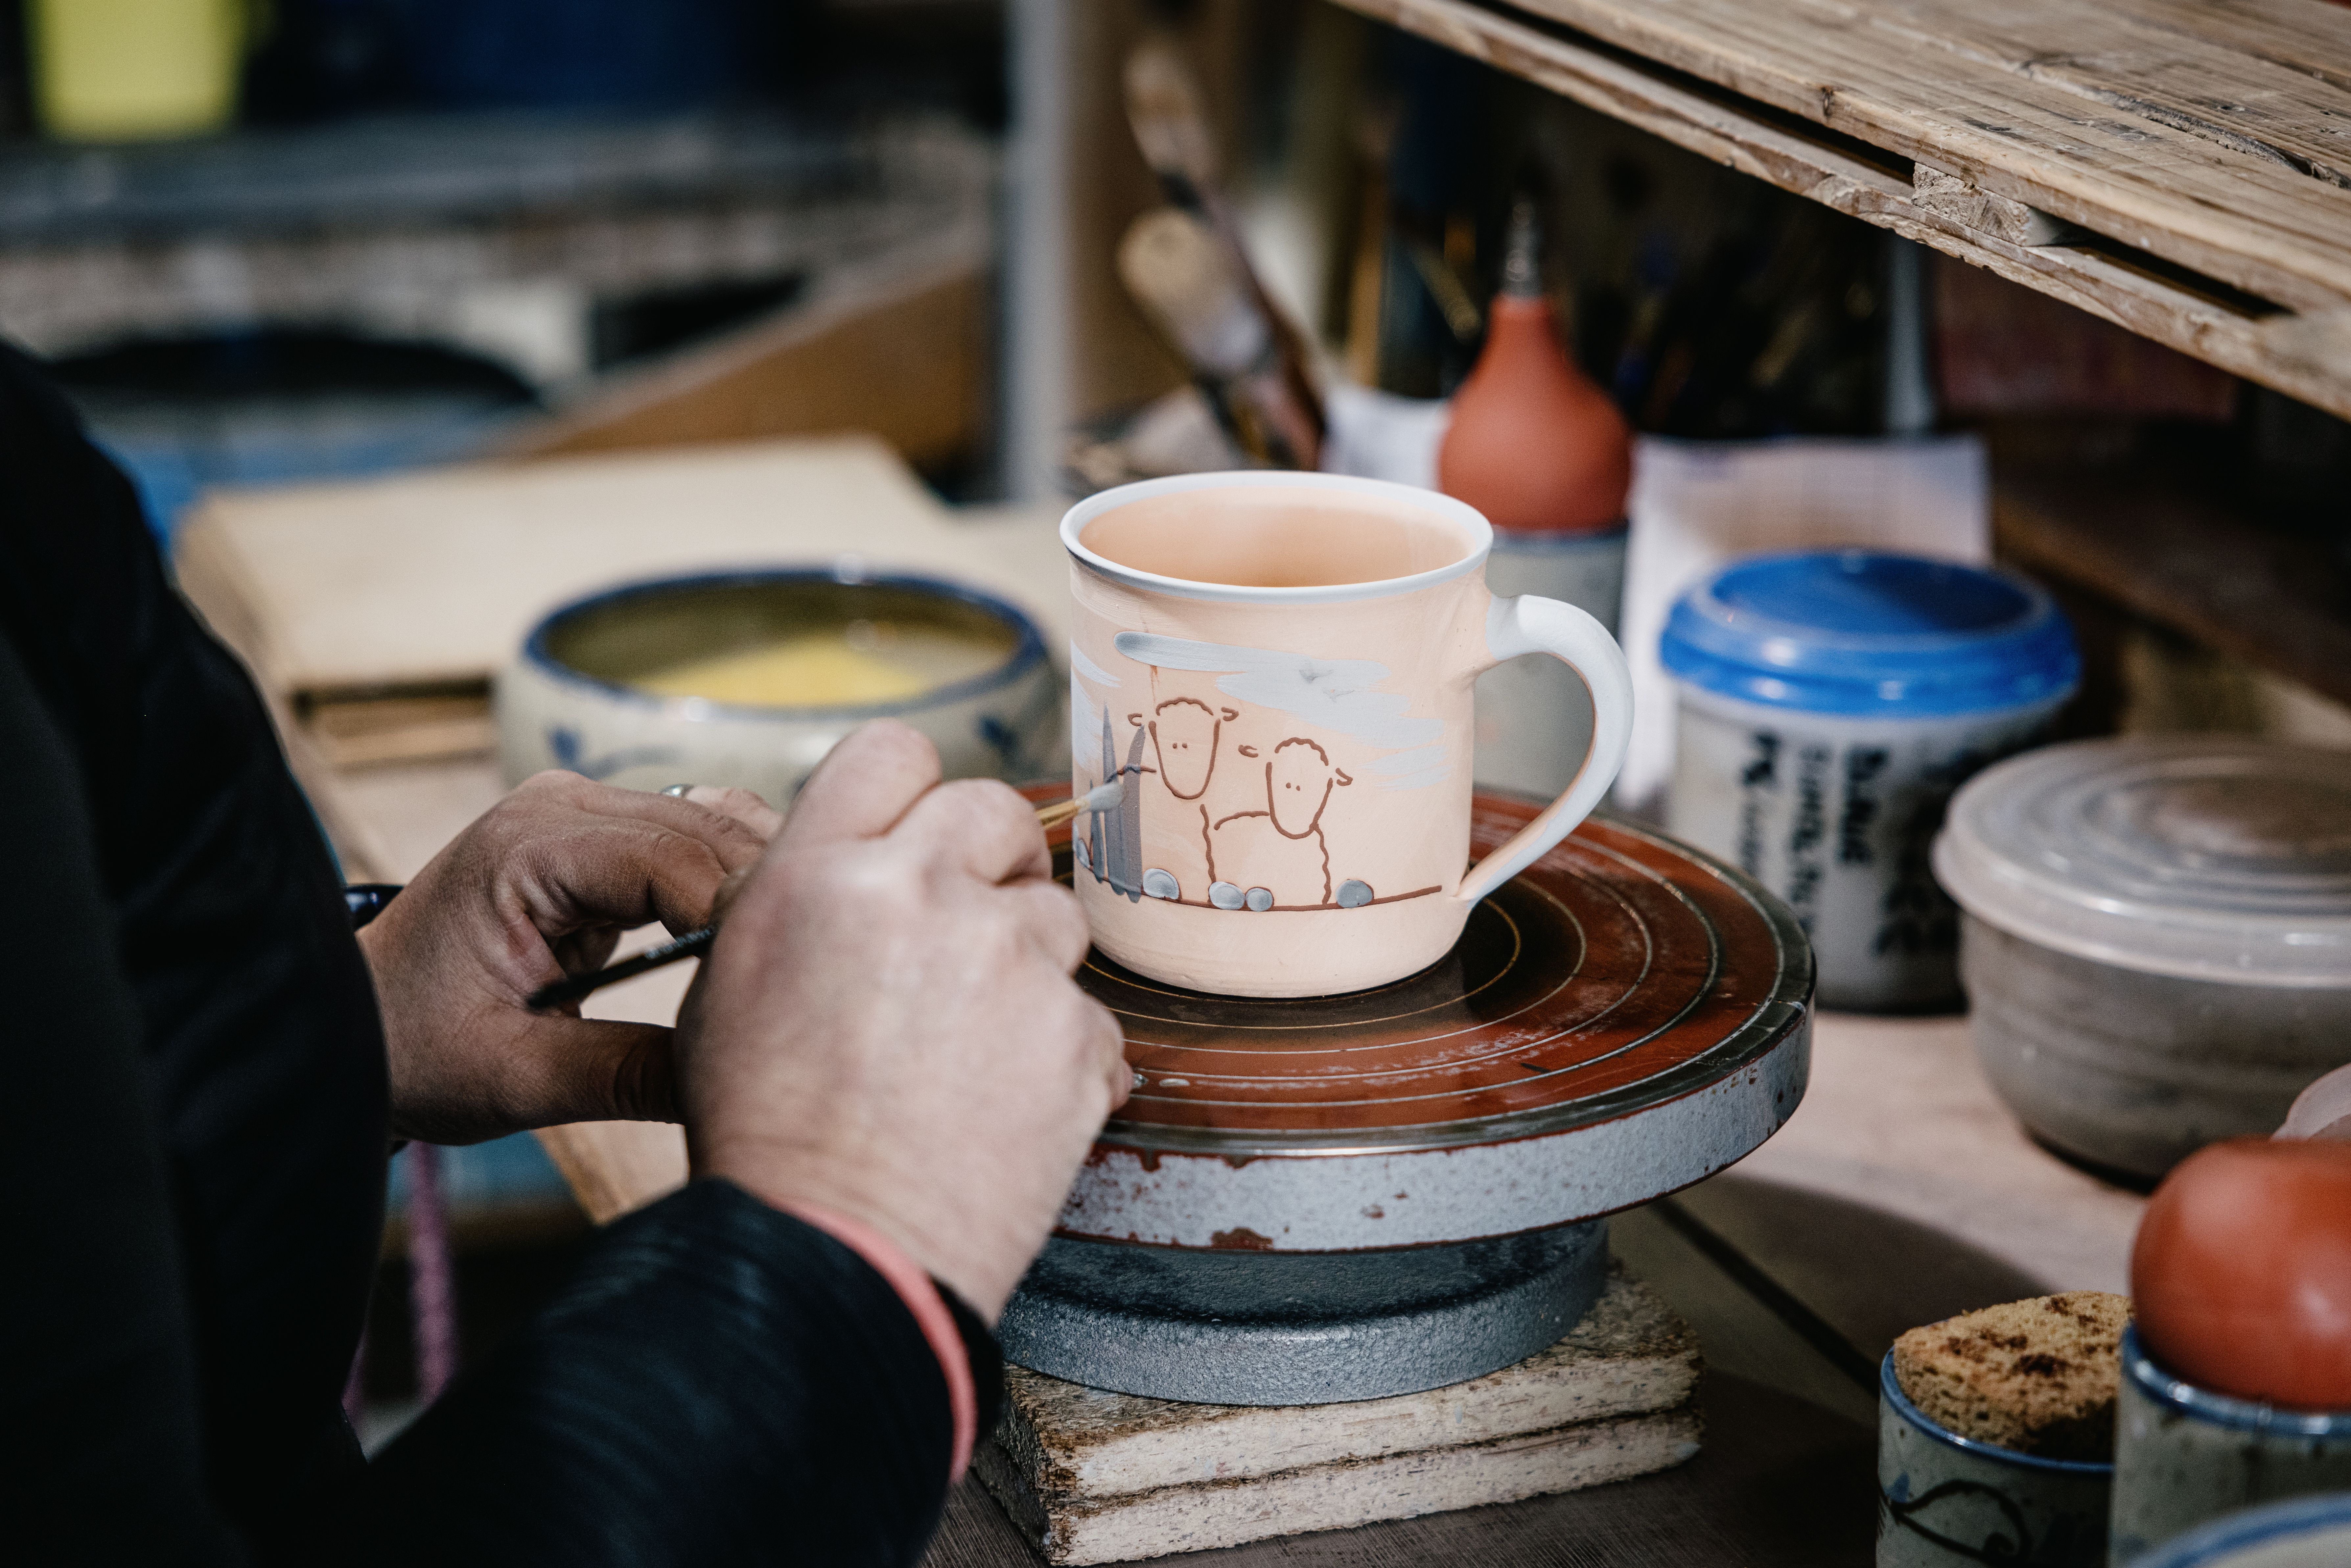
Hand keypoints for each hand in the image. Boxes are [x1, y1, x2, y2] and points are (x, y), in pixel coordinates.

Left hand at [360, 772, 782, 1144]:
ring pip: (719, 830)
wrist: (348, 1024)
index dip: (745, 919)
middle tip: (821, 984)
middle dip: (770, 903)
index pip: (678, 861)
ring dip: (762, 892)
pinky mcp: (604, 839)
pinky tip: (766, 941)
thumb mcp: (516, 1078)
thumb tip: (735, 1087)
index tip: (792, 988)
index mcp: (531, 846)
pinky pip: (698, 844)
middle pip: (712, 834)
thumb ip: (629, 1075)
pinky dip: (737, 886)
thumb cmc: (411, 1048)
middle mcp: (564, 806)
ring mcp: (586, 814)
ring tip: (805, 965)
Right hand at [676, 720, 1129, 1318]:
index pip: (893, 753)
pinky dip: (1058, 1056)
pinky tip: (1004, 1106)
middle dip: (988, 862)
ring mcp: (1006, 961)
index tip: (919, 839)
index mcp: (820, 875)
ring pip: (1051, 914)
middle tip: (963, 935)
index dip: (912, 792)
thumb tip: (857, 864)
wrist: (832, 1254)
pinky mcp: (1072, 1033)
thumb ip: (802, 900)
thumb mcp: (734, 989)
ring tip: (968, 1051)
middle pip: (992, 810)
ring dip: (1023, 967)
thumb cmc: (769, 1137)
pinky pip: (1086, 1013)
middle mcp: (918, 894)